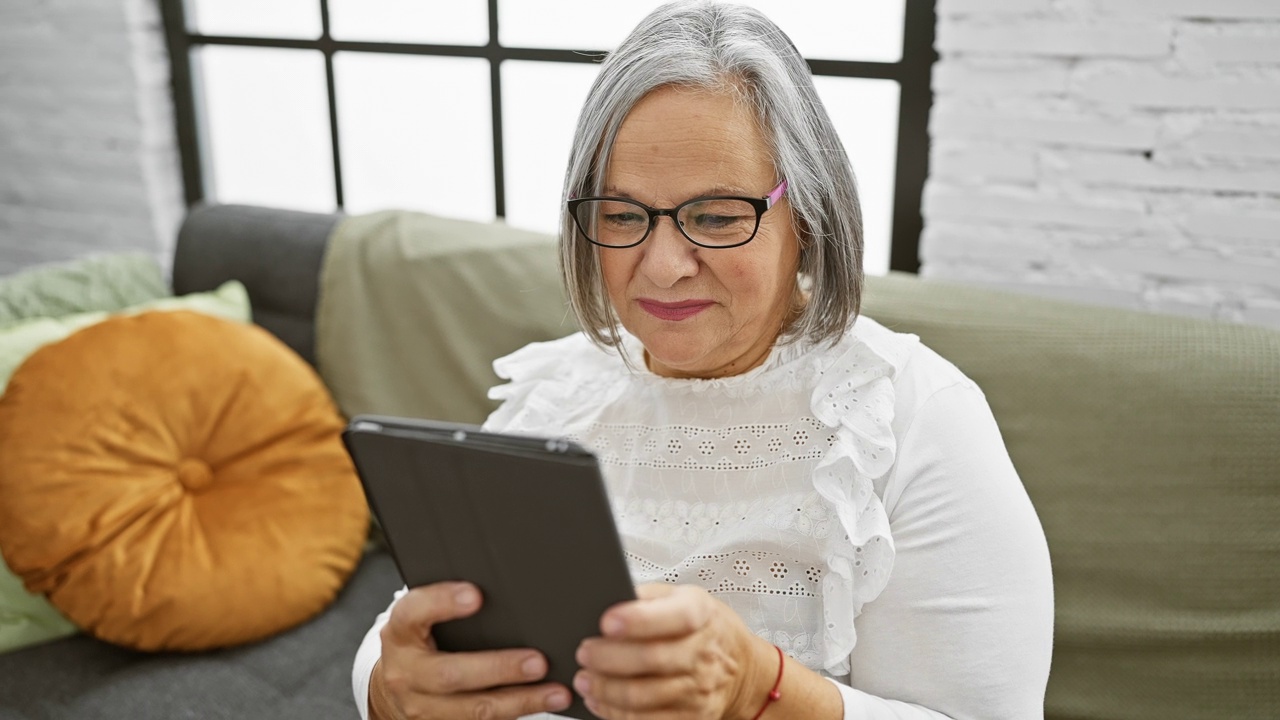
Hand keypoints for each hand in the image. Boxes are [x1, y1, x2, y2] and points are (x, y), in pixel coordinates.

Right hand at [369, 581, 572, 719]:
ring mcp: (422, 706)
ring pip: (474, 709)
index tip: (475, 595)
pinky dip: (516, 712)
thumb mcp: (421, 616)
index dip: (442, 603)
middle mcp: (406, 672)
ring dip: (520, 701)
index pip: (414, 611)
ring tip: (556, 691)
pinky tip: (542, 702)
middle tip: (537, 661)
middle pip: (450, 674)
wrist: (396, 685)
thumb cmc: (420, 638)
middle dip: (499, 668)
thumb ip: (447, 602)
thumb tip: (502, 580)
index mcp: (400, 632)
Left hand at [572, 583, 770, 719]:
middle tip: (584, 653)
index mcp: (701, 613)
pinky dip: (616, 713)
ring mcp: (700, 689)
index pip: (675, 616)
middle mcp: (704, 652)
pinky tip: (599, 701)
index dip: (639, 620)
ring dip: (606, 689)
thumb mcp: (681, 597)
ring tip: (584, 679)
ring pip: (644, 696)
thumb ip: (648, 598)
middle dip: (609, 658)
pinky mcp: (692, 718)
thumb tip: (605, 601)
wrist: (739, 667)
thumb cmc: (699, 627)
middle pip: (652, 659)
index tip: (606, 621)